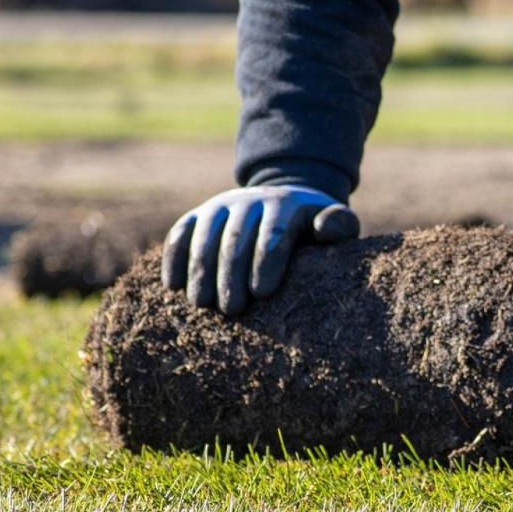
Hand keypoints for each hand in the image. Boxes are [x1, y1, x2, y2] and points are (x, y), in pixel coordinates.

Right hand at [162, 185, 359, 315]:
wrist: (283, 201)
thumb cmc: (313, 226)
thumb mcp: (336, 221)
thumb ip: (340, 224)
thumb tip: (325, 229)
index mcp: (285, 205)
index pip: (275, 231)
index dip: (267, 260)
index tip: (262, 292)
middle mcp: (249, 201)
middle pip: (236, 237)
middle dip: (231, 274)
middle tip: (231, 310)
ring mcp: (220, 206)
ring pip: (205, 235)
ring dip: (200, 269)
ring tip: (201, 304)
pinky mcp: (198, 215)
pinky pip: (181, 232)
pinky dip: (174, 256)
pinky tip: (172, 286)